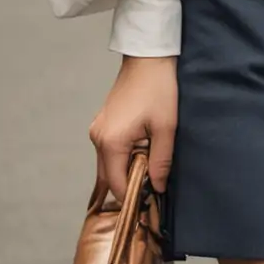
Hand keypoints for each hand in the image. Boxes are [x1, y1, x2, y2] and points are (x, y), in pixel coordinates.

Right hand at [89, 55, 177, 203]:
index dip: (133, 198)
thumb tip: (157, 188)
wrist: (148, 59)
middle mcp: (98, 138)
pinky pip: (108, 152)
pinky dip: (121, 160)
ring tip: (148, 175)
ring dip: (125, 173)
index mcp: (111, 142)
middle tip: (151, 193)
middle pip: (108, 178)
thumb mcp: (166, 128)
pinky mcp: (102, 124)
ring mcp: (97, 130)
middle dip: (127, 188)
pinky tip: (140, 158)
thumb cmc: (158, 89)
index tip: (151, 204)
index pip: (117, 184)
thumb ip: (161, 162)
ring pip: (107, 166)